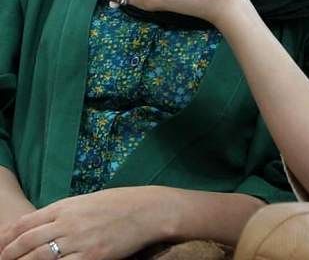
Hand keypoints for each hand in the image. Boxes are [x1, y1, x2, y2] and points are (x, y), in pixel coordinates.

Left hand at [0, 188, 168, 259]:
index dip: (7, 237)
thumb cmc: (120, 203)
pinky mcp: (91, 258)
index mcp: (67, 206)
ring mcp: (79, 241)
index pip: (26, 223)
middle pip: (28, 242)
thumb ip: (66, 212)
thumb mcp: (89, 201)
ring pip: (39, 257)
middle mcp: (68, 223)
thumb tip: (44, 225)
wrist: (147, 210)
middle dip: (9, 255)